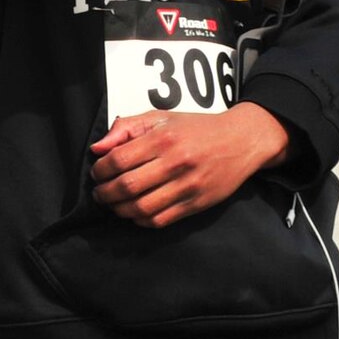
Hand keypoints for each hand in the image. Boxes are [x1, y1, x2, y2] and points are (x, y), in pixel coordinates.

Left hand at [90, 103, 290, 228]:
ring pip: (142, 207)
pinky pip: (161, 219)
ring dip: (119, 210)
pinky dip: (141, 220)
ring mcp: (188, 185)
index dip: (101, 170)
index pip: (119, 159)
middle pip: (128, 186)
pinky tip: (134, 213)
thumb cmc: (196, 129)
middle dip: (105, 193)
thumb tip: (97, 148)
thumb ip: (126, 128)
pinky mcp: (197, 204)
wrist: (241, 141)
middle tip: (99, 193)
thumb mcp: (161, 118)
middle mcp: (176, 162)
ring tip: (113, 204)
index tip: (97, 173)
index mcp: (163, 138)